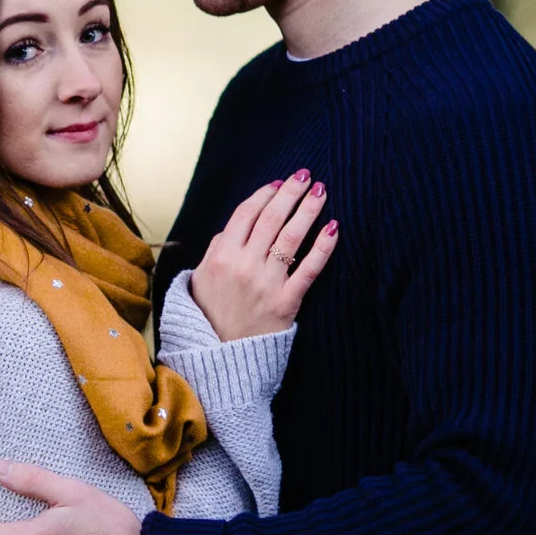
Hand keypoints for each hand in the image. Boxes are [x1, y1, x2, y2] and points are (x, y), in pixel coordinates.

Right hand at [188, 168, 339, 340]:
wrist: (220, 358)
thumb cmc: (210, 315)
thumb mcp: (202, 278)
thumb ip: (216, 249)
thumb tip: (234, 226)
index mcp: (221, 256)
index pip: (245, 214)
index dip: (264, 195)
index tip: (278, 183)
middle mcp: (243, 265)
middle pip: (271, 219)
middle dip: (290, 194)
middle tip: (305, 176)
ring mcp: (266, 284)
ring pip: (292, 238)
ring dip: (308, 210)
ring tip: (321, 192)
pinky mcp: (286, 303)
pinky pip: (309, 269)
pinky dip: (323, 247)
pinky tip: (333, 228)